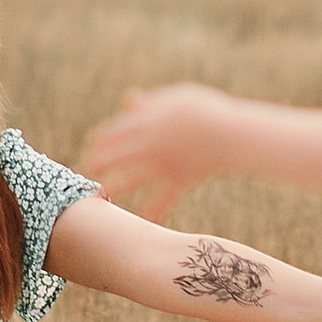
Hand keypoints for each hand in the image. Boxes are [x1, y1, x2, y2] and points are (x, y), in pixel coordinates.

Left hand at [85, 84, 231, 218]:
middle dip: (97, 163)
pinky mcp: (178, 181)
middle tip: (90, 168)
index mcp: (145, 122)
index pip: (112, 132)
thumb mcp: (176, 98)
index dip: (99, 140)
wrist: (232, 134)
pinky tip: (143, 223)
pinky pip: (162, 200)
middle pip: (114, 157)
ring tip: (99, 195)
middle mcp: (148, 146)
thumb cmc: (205, 110)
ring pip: (130, 180)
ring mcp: (162, 166)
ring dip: (114, 187)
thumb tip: (129, 99)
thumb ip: (150, 102)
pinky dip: (153, 212)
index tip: (93, 145)